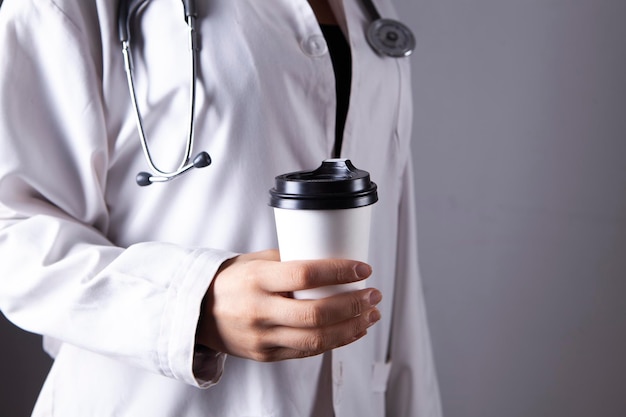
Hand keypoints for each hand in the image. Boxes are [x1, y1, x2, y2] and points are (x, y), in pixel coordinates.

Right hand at [196, 249, 381, 361]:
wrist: (197, 313)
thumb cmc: (230, 281)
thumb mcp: (254, 261)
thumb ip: (288, 262)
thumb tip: (330, 258)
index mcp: (256, 280)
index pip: (305, 275)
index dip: (339, 272)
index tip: (362, 269)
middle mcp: (258, 310)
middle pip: (316, 313)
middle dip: (353, 305)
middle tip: (373, 294)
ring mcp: (262, 337)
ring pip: (316, 340)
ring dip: (351, 328)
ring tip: (370, 315)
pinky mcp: (266, 355)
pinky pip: (307, 352)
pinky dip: (334, 342)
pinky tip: (351, 330)